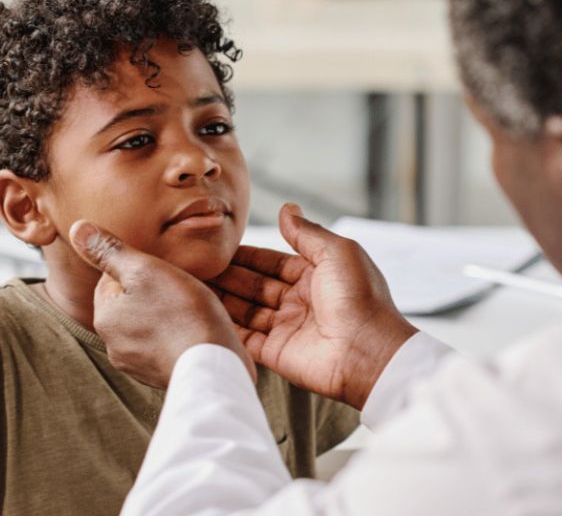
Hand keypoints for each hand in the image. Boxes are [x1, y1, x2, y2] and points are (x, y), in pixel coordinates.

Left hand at [69, 221, 256, 388]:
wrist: (213, 366)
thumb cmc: (184, 315)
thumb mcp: (146, 270)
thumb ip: (110, 250)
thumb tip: (77, 229)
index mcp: (105, 317)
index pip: (112, 279)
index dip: (140, 268)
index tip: (164, 269)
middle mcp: (114, 345)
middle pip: (130, 304)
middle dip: (152, 293)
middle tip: (181, 287)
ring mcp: (138, 364)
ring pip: (148, 326)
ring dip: (165, 316)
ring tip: (191, 309)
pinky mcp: (161, 374)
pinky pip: (164, 346)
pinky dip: (176, 337)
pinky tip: (194, 331)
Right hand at [210, 204, 418, 409]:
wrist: (368, 351)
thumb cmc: (361, 299)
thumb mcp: (337, 252)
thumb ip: (307, 233)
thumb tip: (287, 209)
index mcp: (317, 276)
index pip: (272, 262)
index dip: (246, 255)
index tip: (219, 248)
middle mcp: (301, 302)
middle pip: (255, 285)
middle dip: (228, 276)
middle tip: (197, 266)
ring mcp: (288, 328)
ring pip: (246, 310)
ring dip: (222, 299)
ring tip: (193, 285)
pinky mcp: (277, 353)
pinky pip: (245, 338)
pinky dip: (226, 327)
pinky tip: (204, 314)